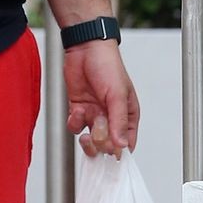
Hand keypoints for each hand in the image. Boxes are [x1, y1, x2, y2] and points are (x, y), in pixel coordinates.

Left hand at [64, 40, 139, 158]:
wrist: (85, 49)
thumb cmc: (108, 66)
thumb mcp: (117, 95)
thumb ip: (118, 121)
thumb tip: (121, 146)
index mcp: (128, 115)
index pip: (126, 143)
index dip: (118, 151)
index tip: (110, 153)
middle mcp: (111, 118)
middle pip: (106, 145)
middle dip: (100, 142)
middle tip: (97, 131)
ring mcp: (94, 115)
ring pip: (90, 139)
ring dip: (87, 134)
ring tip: (87, 119)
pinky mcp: (78, 110)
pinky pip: (76, 127)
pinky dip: (74, 122)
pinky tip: (77, 110)